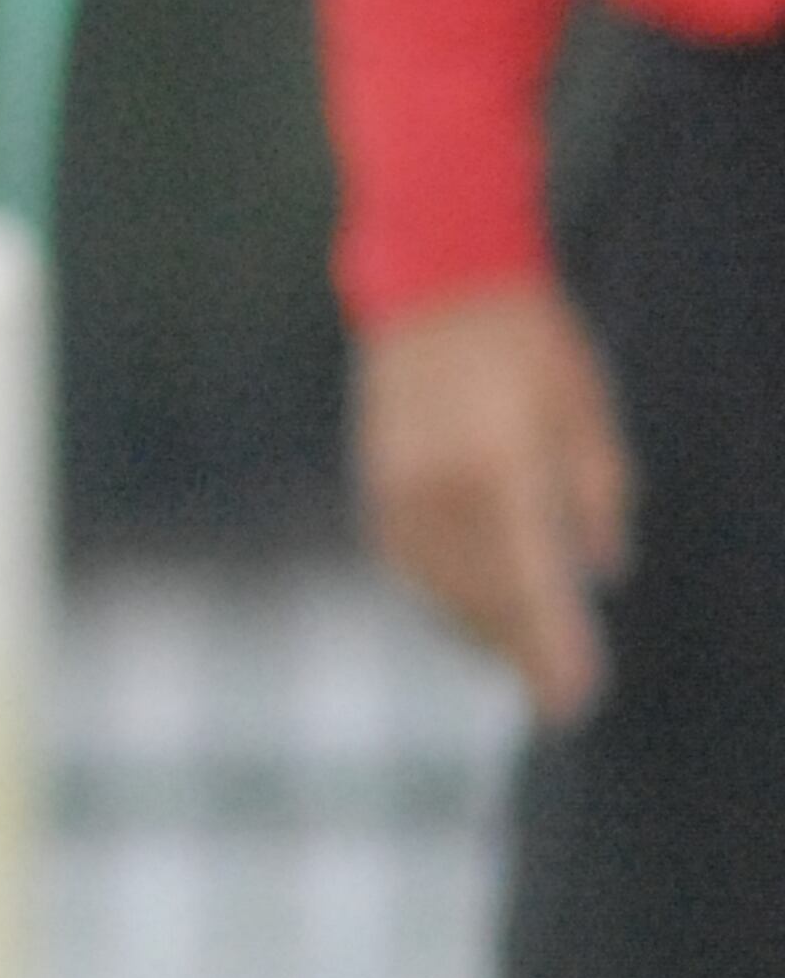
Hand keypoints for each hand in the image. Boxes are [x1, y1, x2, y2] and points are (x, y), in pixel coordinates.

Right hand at [354, 277, 632, 720]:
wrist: (437, 280)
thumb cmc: (529, 339)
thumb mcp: (586, 408)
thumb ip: (597, 494)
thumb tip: (599, 571)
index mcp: (502, 467)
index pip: (533, 584)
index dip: (554, 649)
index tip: (575, 697)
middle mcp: (443, 487)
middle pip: (485, 598)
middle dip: (522, 651)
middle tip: (559, 694)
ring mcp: (401, 486)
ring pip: (441, 586)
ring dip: (480, 629)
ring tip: (515, 659)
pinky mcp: (377, 479)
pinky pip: (409, 561)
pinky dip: (441, 593)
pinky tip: (466, 609)